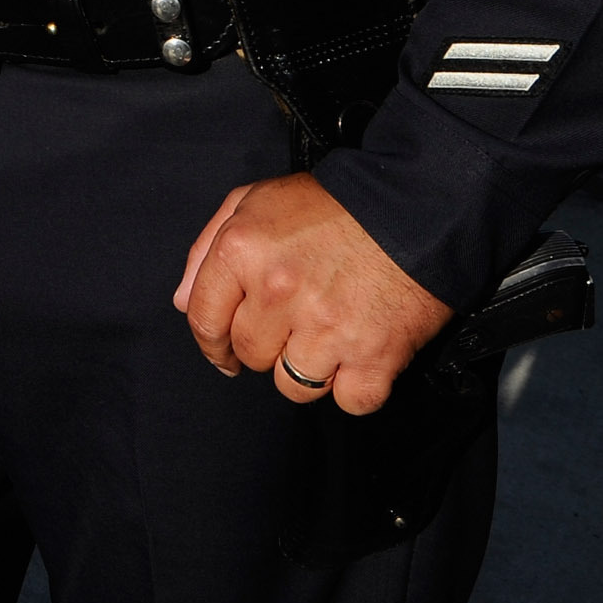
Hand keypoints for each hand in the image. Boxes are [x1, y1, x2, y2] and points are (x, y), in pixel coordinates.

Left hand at [173, 171, 452, 413]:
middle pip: (250, 354)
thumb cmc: (334, 205)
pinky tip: (359, 355)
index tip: (224, 351)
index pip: (203, 319)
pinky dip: (354, 387)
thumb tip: (184, 303)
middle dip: (266, 345)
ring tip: (328, 336)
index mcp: (243, 251)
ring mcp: (326, 329)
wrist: (418, 207)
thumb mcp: (256, 200)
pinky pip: (349, 401)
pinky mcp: (374, 357)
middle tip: (294, 322)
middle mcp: (279, 292)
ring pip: (293, 386)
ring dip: (308, 369)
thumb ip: (208, 248)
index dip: (211, 342)